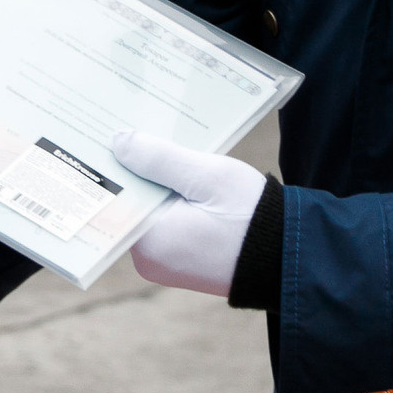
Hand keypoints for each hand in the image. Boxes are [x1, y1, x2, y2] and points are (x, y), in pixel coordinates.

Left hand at [109, 130, 266, 297]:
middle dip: (132, 170)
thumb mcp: (208, 176)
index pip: (113, 197)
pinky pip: (162, 222)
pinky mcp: (179, 261)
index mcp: (149, 243)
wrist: (290, 257)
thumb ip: (159, 159)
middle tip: (129, 129)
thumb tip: (117, 142)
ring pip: (146, 210)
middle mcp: (148, 260)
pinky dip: (167, 199)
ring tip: (154, 144)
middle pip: (128, 203)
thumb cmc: (254, 217)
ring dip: (152, 182)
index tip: (102, 135)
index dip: (110, 164)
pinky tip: (174, 173)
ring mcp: (163, 264)